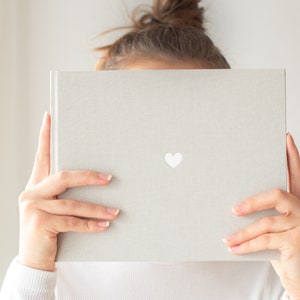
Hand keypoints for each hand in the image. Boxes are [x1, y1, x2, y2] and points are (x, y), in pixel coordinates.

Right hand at [18, 113, 119, 270]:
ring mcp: (33, 208)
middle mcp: (32, 192)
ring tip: (116, 211)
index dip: (45, 136)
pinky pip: (72, 221)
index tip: (49, 116)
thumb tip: (96, 179)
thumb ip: (65, 194)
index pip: (41, 156)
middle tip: (109, 178)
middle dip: (89, 176)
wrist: (34, 260)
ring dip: (97, 208)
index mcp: (36, 185)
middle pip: (64, 176)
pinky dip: (90, 224)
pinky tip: (105, 226)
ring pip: (72, 203)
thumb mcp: (54, 208)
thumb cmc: (49, 229)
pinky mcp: (39, 224)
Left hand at [224, 133, 299, 298]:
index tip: (285, 139)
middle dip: (253, 201)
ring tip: (228, 238)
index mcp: (298, 203)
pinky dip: (246, 245)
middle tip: (234, 209)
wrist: (299, 276)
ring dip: (243, 232)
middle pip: (277, 194)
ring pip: (266, 222)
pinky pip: (265, 240)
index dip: (292, 158)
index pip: (295, 176)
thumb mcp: (276, 228)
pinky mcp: (296, 242)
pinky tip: (234, 249)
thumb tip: (234, 203)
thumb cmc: (284, 248)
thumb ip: (266, 213)